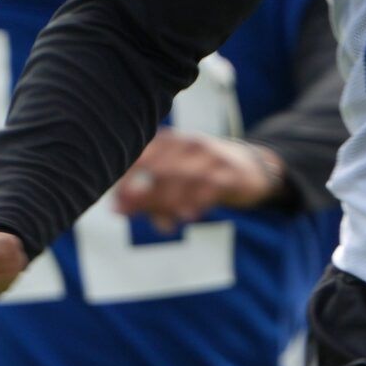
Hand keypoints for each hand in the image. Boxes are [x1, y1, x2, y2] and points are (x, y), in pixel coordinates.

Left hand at [113, 134, 285, 229]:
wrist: (251, 166)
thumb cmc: (203, 172)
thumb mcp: (175, 175)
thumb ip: (147, 191)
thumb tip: (116, 210)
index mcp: (172, 141)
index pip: (142, 154)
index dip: (124, 178)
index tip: (114, 202)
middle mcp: (189, 145)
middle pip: (158, 170)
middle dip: (140, 195)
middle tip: (125, 214)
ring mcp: (210, 159)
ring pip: (180, 182)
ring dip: (165, 205)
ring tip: (162, 224)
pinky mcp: (229, 175)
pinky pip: (206, 192)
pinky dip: (192, 206)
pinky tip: (185, 217)